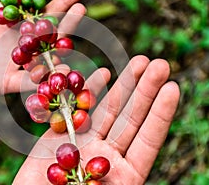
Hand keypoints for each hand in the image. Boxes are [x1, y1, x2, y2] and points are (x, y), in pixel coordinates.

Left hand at [0, 0, 90, 131]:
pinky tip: (64, 65)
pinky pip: (29, 79)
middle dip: (64, 3)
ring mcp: (10, 60)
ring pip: (43, 46)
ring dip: (63, 31)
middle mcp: (9, 39)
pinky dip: (45, 74)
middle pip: (42, 20)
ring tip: (79, 12)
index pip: (27, 1)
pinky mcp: (5, 82)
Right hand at [14, 56, 179, 183]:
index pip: (147, 140)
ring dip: (124, 85)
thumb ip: (114, 184)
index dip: (160, 114)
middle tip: (160, 64)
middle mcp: (107, 154)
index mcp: (124, 174)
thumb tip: (132, 173)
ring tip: (139, 61)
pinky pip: (77, 109)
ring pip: (109, 109)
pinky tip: (104, 74)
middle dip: (145, 90)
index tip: (172, 88)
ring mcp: (85, 141)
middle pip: (131, 118)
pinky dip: (90, 91)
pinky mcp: (61, 134)